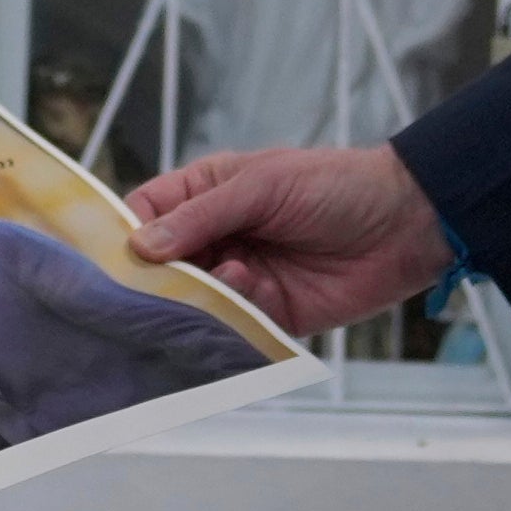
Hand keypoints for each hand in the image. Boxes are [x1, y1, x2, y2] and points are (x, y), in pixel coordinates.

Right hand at [123, 143, 451, 334]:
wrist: (405, 222)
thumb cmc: (334, 185)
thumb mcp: (262, 186)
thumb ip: (202, 216)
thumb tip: (140, 245)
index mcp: (208, 194)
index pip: (148, 214)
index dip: (123, 234)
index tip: (104, 258)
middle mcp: (218, 238)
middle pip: (162, 266)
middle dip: (151, 279)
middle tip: (140, 291)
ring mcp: (241, 278)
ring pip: (194, 300)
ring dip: (194, 297)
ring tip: (210, 279)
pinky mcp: (269, 315)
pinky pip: (233, 324)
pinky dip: (231, 315)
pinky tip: (247, 290)